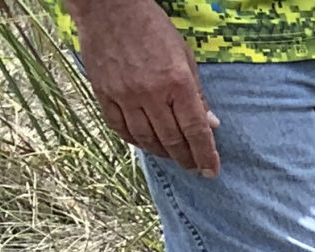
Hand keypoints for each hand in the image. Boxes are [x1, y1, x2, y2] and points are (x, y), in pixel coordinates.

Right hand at [67, 0, 218, 176]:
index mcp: (177, 84)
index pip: (196, 130)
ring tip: (173, 157)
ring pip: (146, 138)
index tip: (211, 171)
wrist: (109, 8)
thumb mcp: (186, 57)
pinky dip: (135, 140)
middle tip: (195, 168)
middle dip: (186, 159)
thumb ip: (197, 94)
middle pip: (172, 140)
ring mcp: (124, 95)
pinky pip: (120, 127)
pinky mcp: (103, 93)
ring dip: (162, 153)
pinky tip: (145, 144)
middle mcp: (151, 94)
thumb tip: (211, 125)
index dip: (205, 155)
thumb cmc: (153, 28)